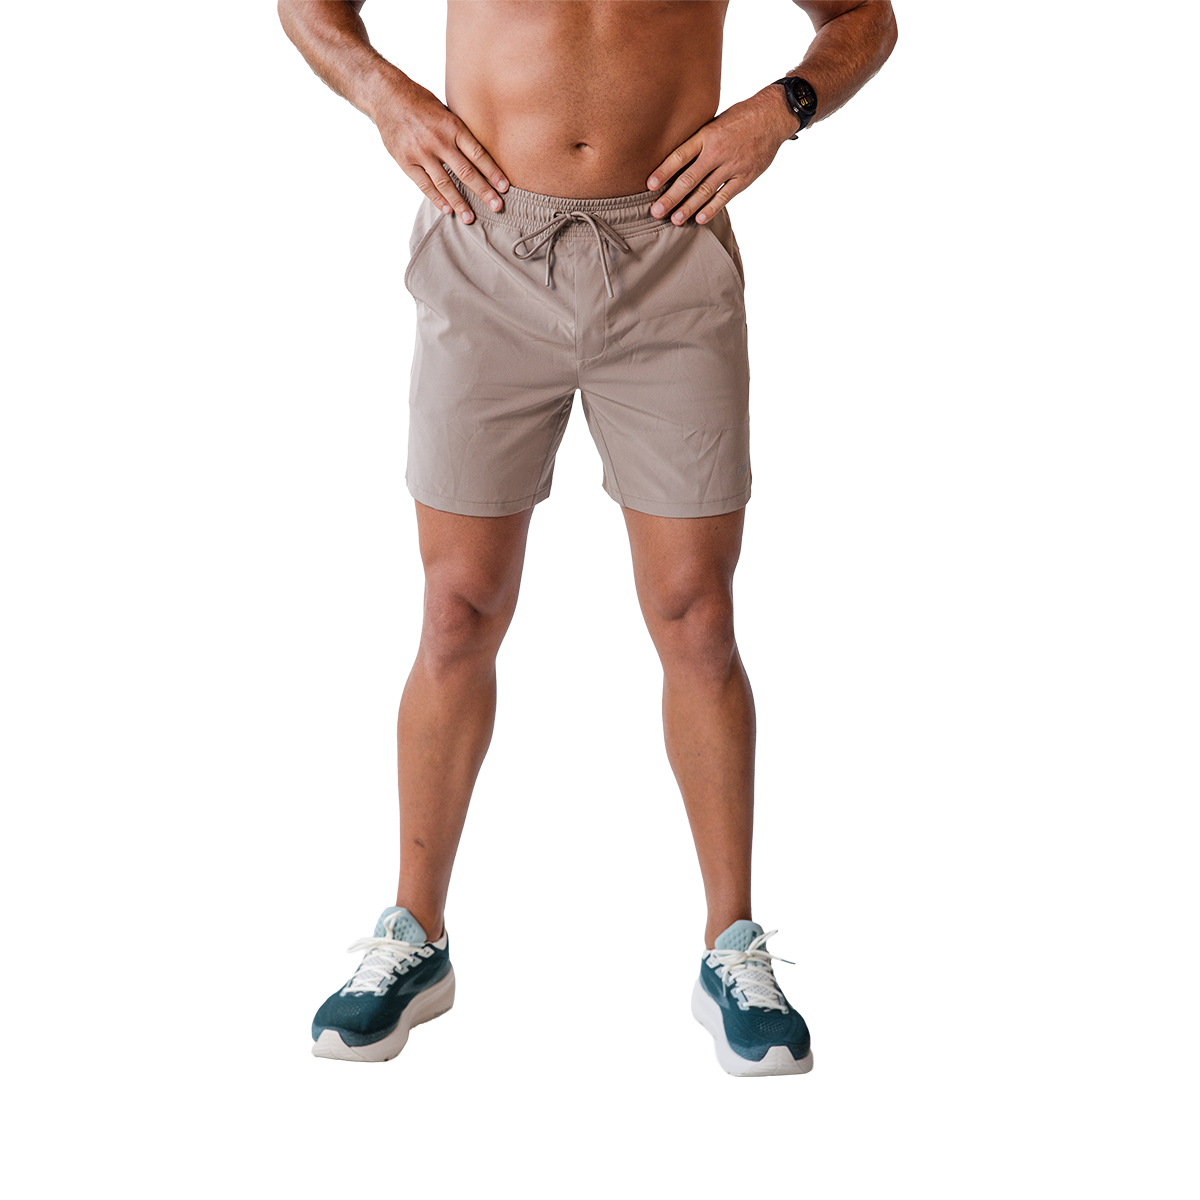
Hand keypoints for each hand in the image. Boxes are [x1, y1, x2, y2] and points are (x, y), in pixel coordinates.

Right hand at [372, 83, 508, 224]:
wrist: (387, 96)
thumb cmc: (421, 103)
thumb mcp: (445, 111)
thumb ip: (459, 132)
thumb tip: (480, 155)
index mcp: (452, 126)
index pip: (478, 154)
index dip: (493, 172)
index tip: (504, 187)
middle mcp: (438, 140)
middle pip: (465, 172)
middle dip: (483, 192)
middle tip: (497, 207)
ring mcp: (421, 152)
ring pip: (445, 183)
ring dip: (459, 203)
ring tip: (470, 218)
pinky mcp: (406, 161)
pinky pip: (424, 185)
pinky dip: (437, 199)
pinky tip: (447, 210)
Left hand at [647, 88, 799, 224]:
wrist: (772, 116)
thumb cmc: (740, 119)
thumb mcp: (715, 122)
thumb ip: (698, 141)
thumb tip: (675, 159)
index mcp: (706, 135)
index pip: (680, 155)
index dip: (664, 171)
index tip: (649, 185)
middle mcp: (717, 151)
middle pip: (689, 178)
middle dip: (671, 197)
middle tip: (656, 212)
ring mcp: (731, 165)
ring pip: (705, 190)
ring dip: (688, 207)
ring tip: (674, 219)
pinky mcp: (745, 176)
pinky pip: (725, 196)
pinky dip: (712, 208)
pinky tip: (700, 218)